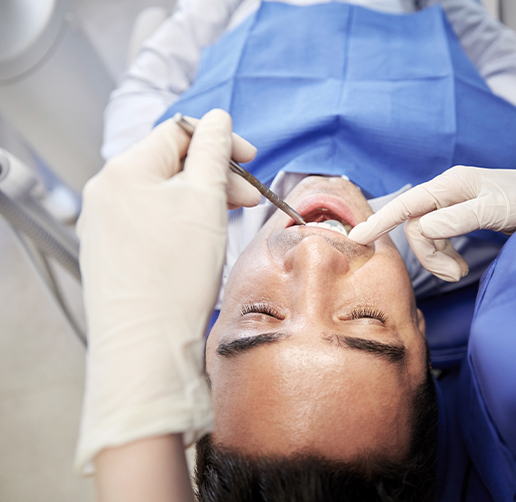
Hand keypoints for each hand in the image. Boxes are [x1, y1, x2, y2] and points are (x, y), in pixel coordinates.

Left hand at [74, 109, 255, 474]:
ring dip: (201, 200)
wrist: (145, 344)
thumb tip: (218, 118)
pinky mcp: (113, 253)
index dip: (221, 141)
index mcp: (124, 170)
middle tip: (248, 199)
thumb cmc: (175, 275)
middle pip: (170, 164)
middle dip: (215, 175)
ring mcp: (105, 224)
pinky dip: (181, 223)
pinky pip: (152, 221)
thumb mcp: (205, 200)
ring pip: (163, 194)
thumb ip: (213, 151)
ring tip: (227, 224)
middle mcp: (106, 192)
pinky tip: (200, 245)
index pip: (179, 132)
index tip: (251, 160)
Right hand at [348, 166, 515, 281]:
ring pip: (426, 235)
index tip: (356, 239)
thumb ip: (460, 218)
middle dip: (429, 255)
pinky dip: (445, 255)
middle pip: (416, 226)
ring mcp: (454, 203)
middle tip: (455, 275)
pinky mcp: (461, 215)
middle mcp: (448, 190)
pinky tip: (460, 266)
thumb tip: (425, 228)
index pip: (407, 204)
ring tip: (459, 274)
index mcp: (452, 184)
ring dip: (437, 258)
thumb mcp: (497, 209)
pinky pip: (439, 237)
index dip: (380, 222)